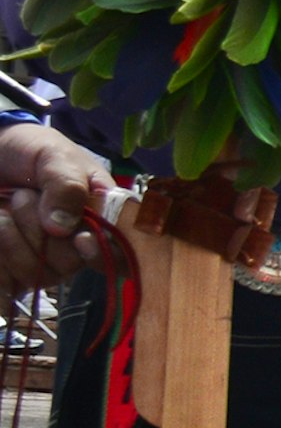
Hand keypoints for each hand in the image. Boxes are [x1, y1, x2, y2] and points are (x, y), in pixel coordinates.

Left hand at [0, 121, 112, 291]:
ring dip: (19, 239)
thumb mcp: (53, 155)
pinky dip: (4, 253)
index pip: (122, 250)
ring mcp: (50, 257)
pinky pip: (19, 277)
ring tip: (7, 207)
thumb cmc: (28, 150)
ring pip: (47, 272)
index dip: (105, 252)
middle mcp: (81, 241)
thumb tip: (62, 228)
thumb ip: (66, 186)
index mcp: (104, 214)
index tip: (81, 239)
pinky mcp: (21, 267)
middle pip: (76, 262)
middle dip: (45, 232)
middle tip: (23, 197)